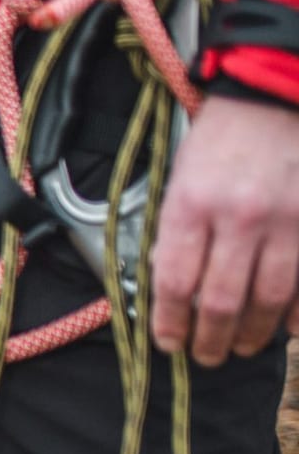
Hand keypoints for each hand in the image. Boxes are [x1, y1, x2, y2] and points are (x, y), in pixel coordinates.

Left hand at [151, 92, 298, 365]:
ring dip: (252, 333)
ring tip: (240, 345)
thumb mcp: (180, 179)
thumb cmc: (221, 139)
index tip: (167, 341)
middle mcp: (238, 217)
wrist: (272, 97)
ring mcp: (285, 221)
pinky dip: (297, 313)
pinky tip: (286, 327)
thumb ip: (176, 232)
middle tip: (205, 355)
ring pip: (268, 299)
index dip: (168, 323)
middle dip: (210, 339)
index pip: (173, 282)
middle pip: (220, 301)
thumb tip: (169, 289)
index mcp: (191, 204)